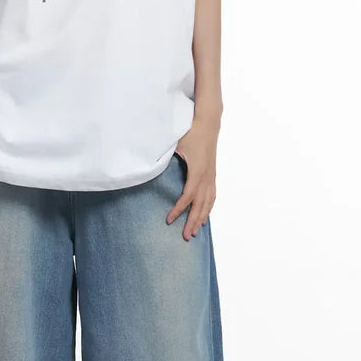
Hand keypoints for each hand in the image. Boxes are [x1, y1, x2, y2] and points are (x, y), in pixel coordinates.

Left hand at [166, 121, 217, 239]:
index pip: (188, 195)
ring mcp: (211, 176)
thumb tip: (147, 165)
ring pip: (208, 202)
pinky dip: (208, 209)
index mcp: (197, 169)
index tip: (169, 220)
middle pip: (200, 204)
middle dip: (192, 221)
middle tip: (185, 236)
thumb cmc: (190, 131)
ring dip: (201, 218)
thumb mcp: (175, 142)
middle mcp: (207, 175)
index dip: (179, 209)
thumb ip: (163, 154)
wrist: (208, 123)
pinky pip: (212, 196)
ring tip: (194, 232)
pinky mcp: (212, 174)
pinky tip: (204, 217)